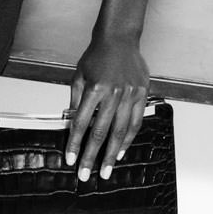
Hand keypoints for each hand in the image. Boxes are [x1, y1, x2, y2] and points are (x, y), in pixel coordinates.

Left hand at [65, 35, 149, 180]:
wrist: (119, 39)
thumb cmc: (96, 56)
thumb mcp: (79, 77)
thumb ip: (75, 101)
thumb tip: (71, 125)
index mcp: (94, 89)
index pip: (81, 123)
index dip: (75, 143)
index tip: (70, 159)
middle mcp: (113, 94)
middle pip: (101, 132)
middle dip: (92, 156)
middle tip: (86, 174)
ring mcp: (130, 95)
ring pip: (120, 131)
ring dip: (112, 153)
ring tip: (107, 169)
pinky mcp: (142, 94)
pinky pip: (135, 122)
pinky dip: (128, 139)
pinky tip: (121, 151)